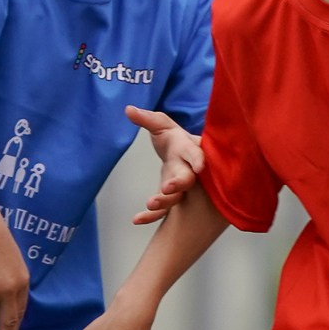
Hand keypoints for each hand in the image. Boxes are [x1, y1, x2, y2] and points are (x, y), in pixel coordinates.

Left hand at [127, 105, 203, 224]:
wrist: (178, 153)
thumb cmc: (172, 137)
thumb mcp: (161, 124)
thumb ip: (146, 118)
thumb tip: (128, 109)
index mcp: (188, 149)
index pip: (195, 153)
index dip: (198, 160)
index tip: (200, 167)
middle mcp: (188, 170)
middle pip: (187, 179)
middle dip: (178, 184)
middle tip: (167, 188)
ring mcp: (181, 187)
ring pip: (176, 197)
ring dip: (164, 202)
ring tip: (149, 204)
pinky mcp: (172, 198)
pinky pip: (164, 210)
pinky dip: (151, 216)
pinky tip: (136, 220)